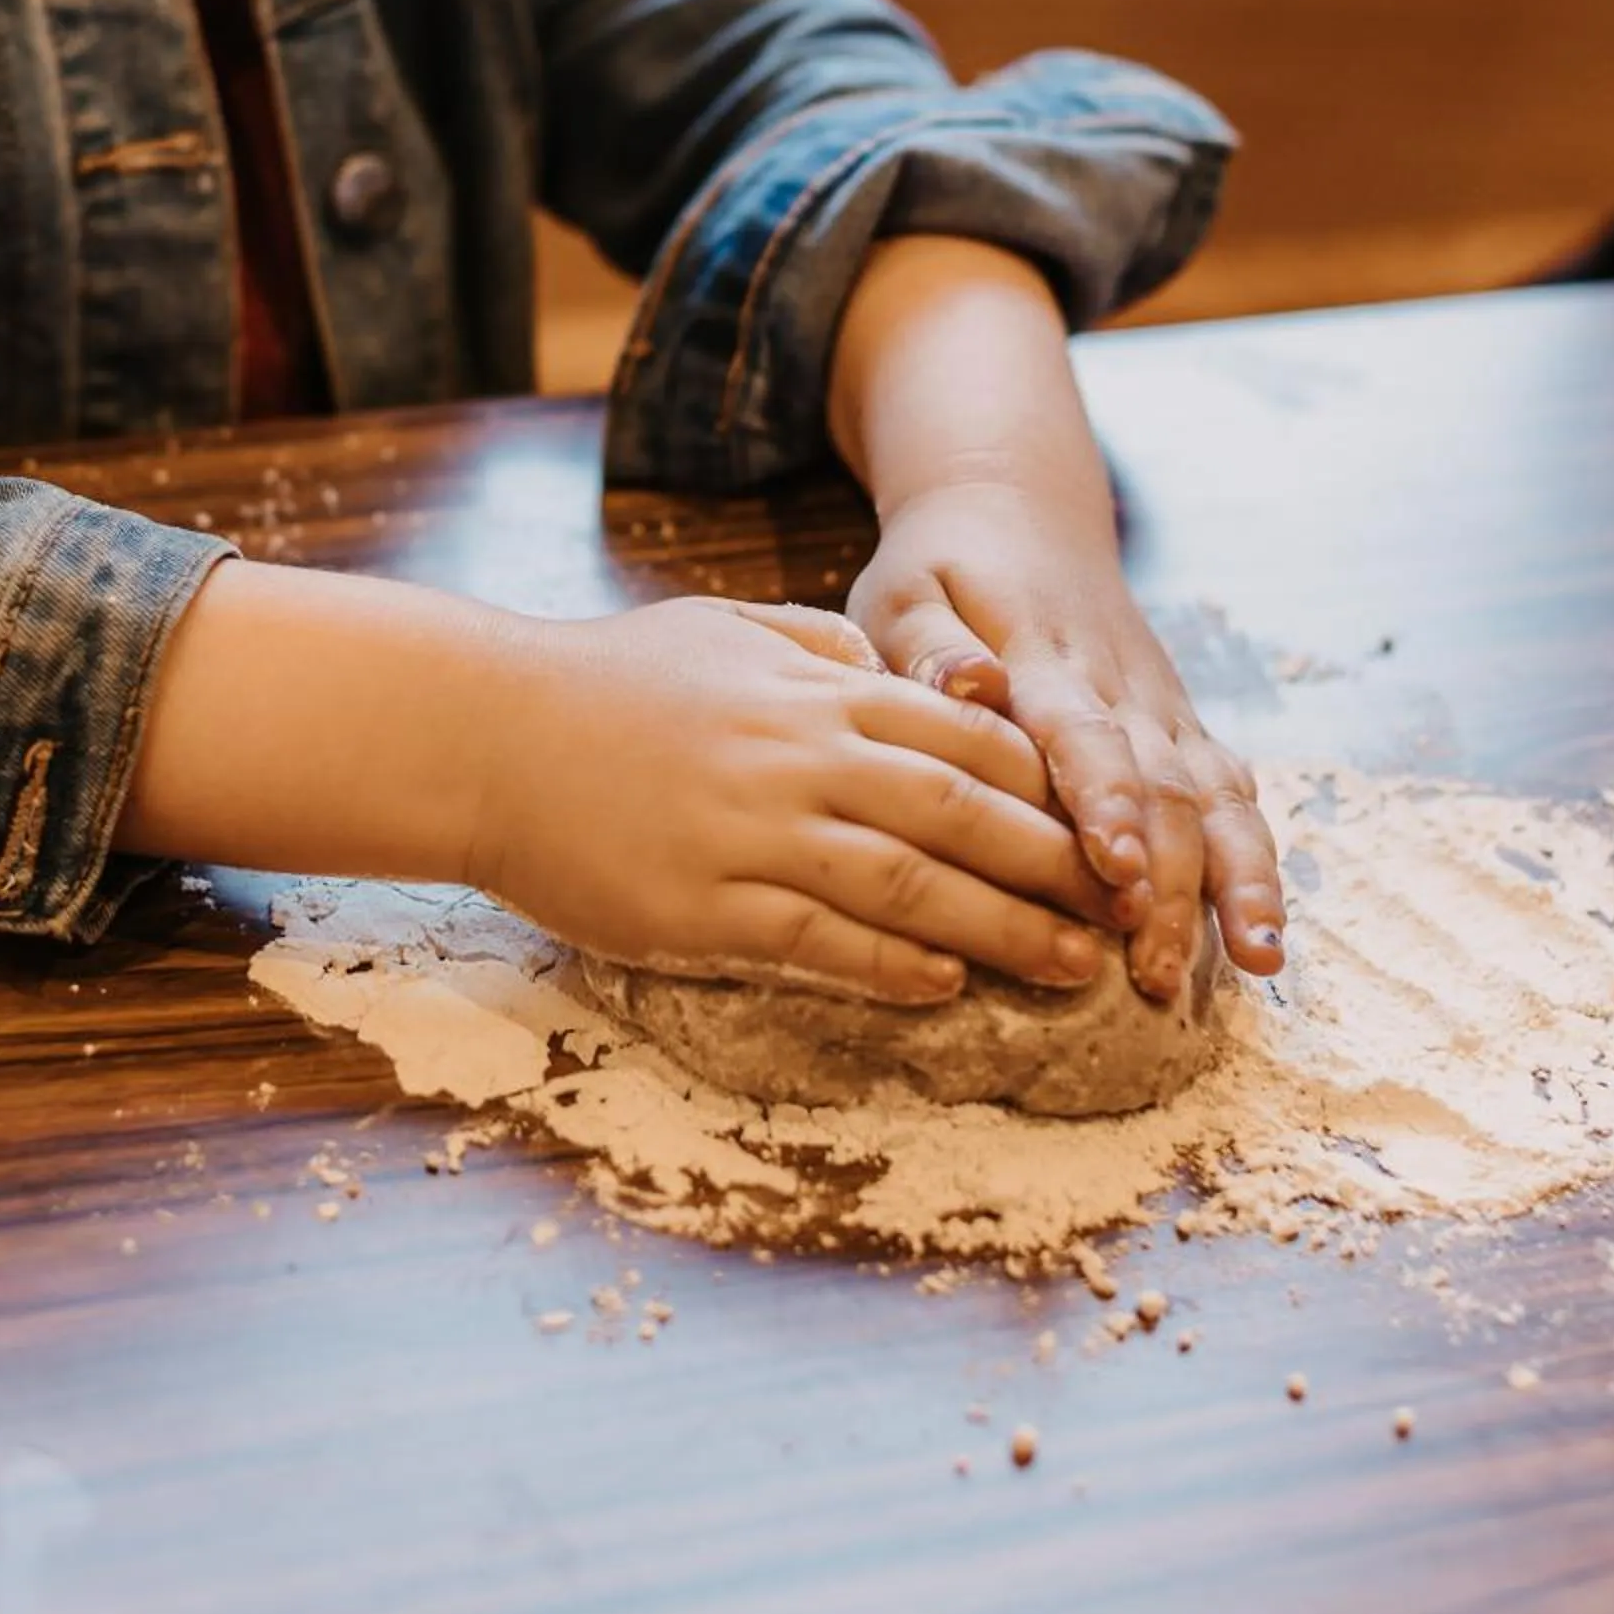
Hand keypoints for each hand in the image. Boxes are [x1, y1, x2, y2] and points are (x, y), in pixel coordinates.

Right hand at [463, 596, 1121, 1005]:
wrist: (483, 731)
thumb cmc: (607, 680)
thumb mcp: (727, 629)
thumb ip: (819, 645)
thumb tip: (897, 660)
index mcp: (813, 687)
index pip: (966, 733)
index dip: (1050, 783)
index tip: (1112, 821)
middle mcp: (798, 755)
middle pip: (961, 812)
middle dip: (1057, 863)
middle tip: (1130, 907)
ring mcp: (751, 832)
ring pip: (907, 884)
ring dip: (1003, 928)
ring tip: (1075, 963)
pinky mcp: (701, 905)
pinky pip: (816, 940)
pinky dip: (889, 965)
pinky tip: (945, 984)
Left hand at [843, 485, 1285, 997]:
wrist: (1018, 510)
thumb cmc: (943, 567)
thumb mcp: (910, 591)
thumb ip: (931, 648)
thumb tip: (973, 685)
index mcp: (1044, 658)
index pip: (1084, 733)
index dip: (1105, 799)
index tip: (1113, 866)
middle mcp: (1122, 689)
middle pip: (1164, 788)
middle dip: (1169, 881)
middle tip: (1155, 969)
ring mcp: (1163, 709)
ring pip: (1216, 798)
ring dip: (1236, 881)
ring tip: (1254, 962)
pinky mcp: (1182, 728)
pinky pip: (1232, 797)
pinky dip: (1254, 864)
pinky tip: (1262, 938)